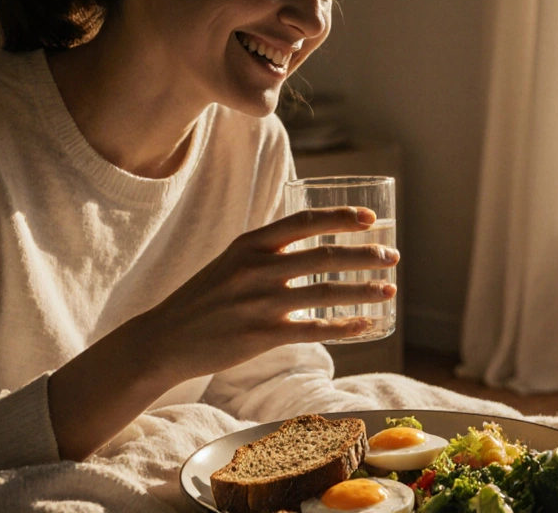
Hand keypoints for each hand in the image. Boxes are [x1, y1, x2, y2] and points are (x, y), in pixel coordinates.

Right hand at [137, 205, 398, 381]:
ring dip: (363, 290)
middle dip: (364, 255)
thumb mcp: (230, 262)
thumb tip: (311, 243)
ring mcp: (259, 302)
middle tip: (392, 257)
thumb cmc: (204, 300)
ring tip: (389, 290)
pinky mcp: (261, 336)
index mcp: (250, 244)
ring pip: (325, 292)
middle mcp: (256, 268)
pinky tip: (364, 326)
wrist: (165, 339)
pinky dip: (344, 328)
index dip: (341, 218)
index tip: (370, 218)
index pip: (304, 222)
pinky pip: (313, 330)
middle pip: (324, 255)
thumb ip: (267, 252)